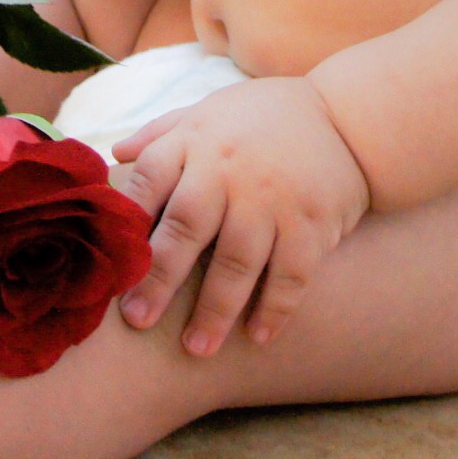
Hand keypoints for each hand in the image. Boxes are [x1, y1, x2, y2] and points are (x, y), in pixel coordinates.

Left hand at [113, 77, 370, 354]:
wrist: (349, 118)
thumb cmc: (265, 118)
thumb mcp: (210, 110)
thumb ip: (163, 133)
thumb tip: (114, 156)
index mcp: (196, 141)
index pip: (149, 181)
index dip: (126, 224)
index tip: (109, 266)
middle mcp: (229, 169)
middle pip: (185, 227)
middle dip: (159, 279)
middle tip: (137, 321)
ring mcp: (273, 197)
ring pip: (238, 261)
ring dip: (216, 309)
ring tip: (197, 348)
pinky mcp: (313, 222)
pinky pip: (292, 275)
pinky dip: (275, 308)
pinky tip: (257, 336)